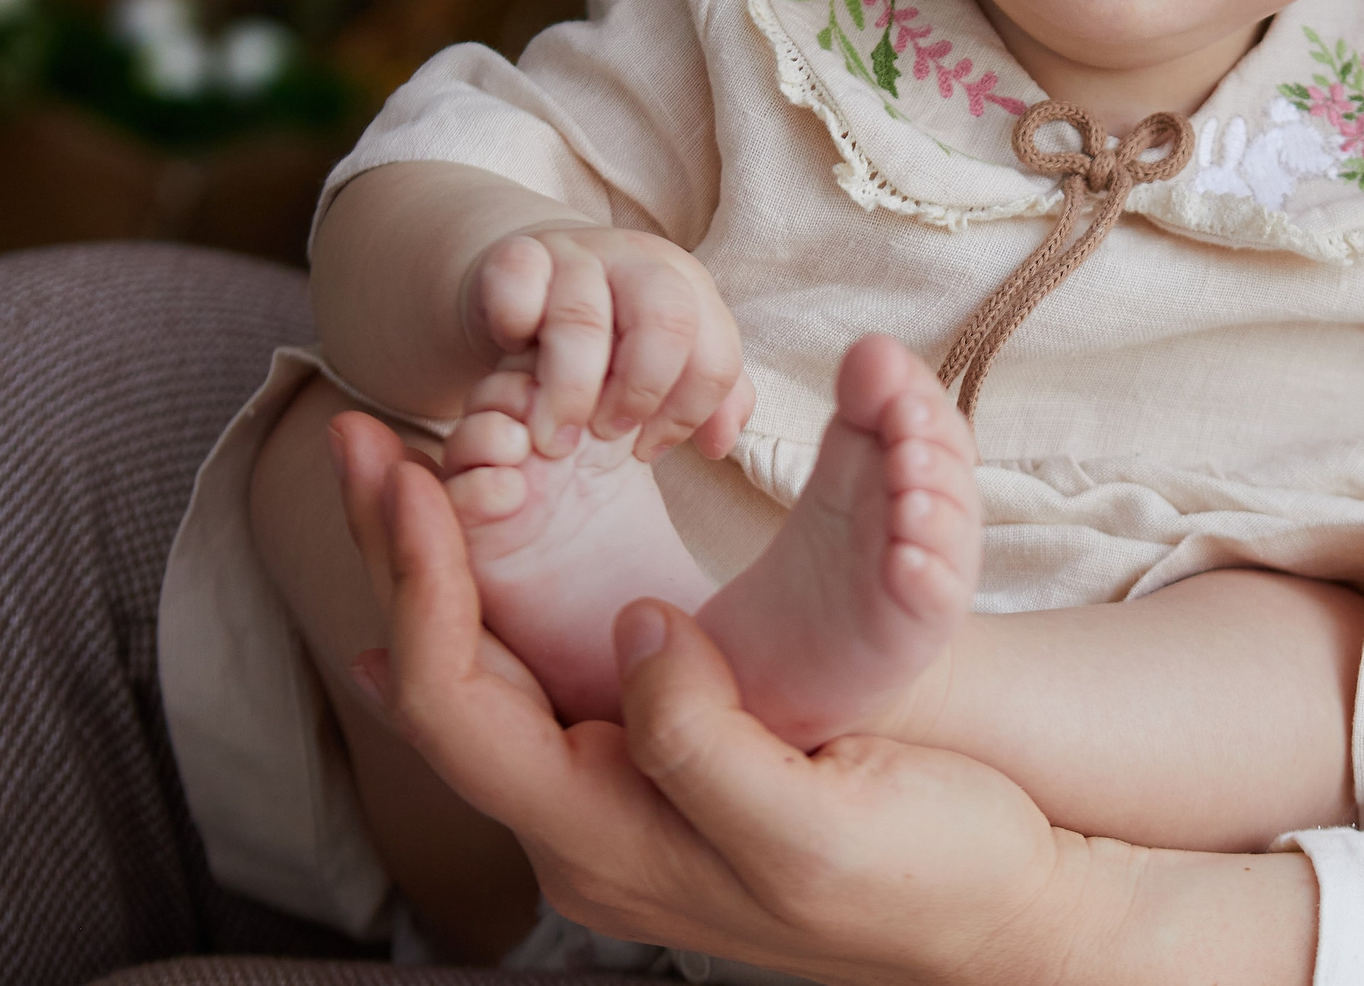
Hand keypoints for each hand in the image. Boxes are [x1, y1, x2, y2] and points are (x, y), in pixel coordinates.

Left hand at [329, 410, 1079, 984]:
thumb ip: (703, 742)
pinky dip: (496, 602)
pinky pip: (539, 684)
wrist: (1003, 925)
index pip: (460, 705)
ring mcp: (622, 808)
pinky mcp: (665, 775)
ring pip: (482, 681)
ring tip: (403, 472)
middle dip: (395, 557)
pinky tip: (479, 563)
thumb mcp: (814, 824)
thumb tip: (631, 631)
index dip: (420, 582)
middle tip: (360, 439)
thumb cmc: (929, 875)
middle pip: (444, 685)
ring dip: (436, 571)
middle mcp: (590, 834)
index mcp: (610, 843)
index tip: (411, 473)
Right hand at [460, 225, 753, 461]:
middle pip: (668, 321)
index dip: (686, 415)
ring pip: (583, 317)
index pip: (717, 356)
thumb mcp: (664, 364)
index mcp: (688, 288)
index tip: (647, 449)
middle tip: (607, 436)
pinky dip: (514, 326)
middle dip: (641, 391)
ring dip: (570, 390)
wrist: (532, 280)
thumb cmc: (606, 335)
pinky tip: (513, 354)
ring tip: (554, 435)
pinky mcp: (516, 252)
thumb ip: (704, 400)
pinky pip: (517, 285)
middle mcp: (639, 262)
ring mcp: (577, 253)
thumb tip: (719, 444)